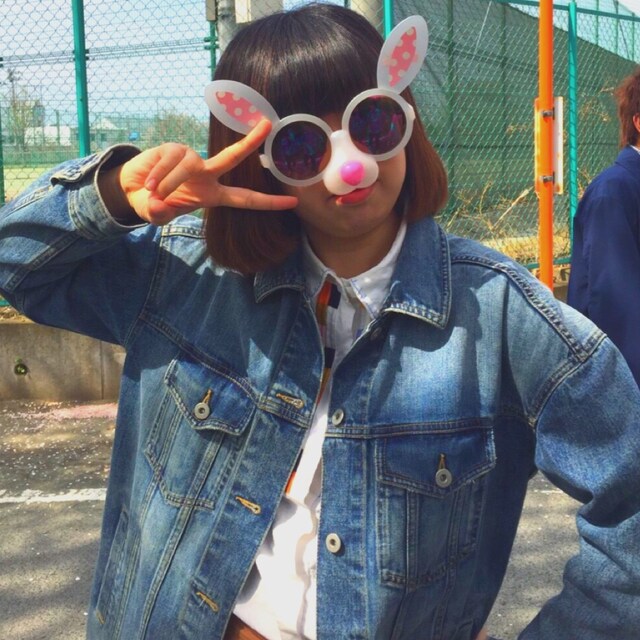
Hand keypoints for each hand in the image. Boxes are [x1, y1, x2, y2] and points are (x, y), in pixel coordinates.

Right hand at [116, 119, 297, 224]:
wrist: (132, 188)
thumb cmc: (154, 203)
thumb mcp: (158, 214)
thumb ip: (160, 214)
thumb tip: (160, 206)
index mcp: (213, 195)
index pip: (246, 199)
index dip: (268, 202)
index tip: (292, 202)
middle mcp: (206, 174)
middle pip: (233, 157)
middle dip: (251, 142)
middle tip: (268, 123)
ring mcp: (190, 158)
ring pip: (186, 167)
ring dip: (169, 183)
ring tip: (154, 193)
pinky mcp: (173, 148)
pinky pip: (169, 162)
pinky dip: (157, 176)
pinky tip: (148, 184)